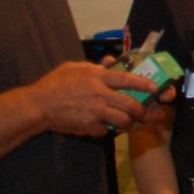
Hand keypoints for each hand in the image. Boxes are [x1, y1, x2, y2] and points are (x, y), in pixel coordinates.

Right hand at [31, 60, 151, 135]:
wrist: (39, 105)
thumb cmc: (55, 83)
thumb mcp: (74, 67)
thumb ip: (95, 66)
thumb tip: (111, 62)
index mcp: (97, 77)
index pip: (127, 79)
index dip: (143, 84)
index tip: (154, 88)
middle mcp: (100, 95)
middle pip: (131, 104)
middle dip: (143, 110)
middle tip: (146, 112)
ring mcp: (95, 113)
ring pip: (124, 121)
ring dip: (131, 124)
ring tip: (134, 124)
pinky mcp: (89, 127)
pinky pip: (107, 131)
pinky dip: (110, 130)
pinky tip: (111, 128)